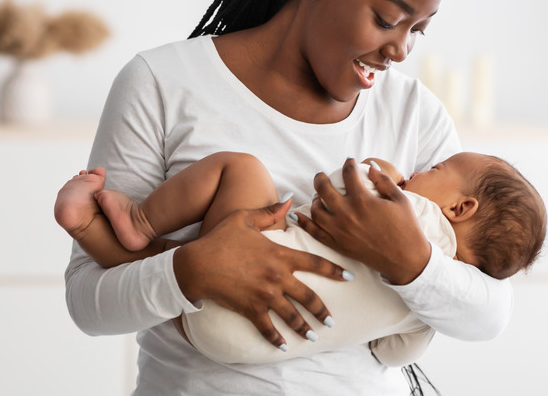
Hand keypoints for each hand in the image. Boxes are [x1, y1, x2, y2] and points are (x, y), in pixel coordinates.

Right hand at [173, 200, 349, 348]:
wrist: (197, 264)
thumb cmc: (220, 238)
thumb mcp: (245, 218)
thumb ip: (270, 212)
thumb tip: (290, 200)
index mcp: (280, 255)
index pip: (315, 263)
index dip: (335, 270)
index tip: (350, 277)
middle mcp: (277, 277)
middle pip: (308, 296)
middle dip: (322, 310)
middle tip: (332, 321)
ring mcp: (265, 295)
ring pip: (292, 316)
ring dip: (304, 328)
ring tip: (314, 336)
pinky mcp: (250, 309)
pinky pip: (267, 328)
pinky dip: (275, 339)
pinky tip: (283, 347)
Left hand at [294, 158, 430, 284]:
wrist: (405, 259)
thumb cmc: (406, 227)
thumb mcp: (400, 199)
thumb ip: (384, 181)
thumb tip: (370, 168)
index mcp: (362, 200)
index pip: (348, 174)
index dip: (348, 164)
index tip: (349, 161)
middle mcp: (347, 214)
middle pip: (323, 189)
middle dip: (321, 178)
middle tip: (322, 175)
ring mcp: (340, 231)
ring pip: (315, 210)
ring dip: (315, 199)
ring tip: (319, 196)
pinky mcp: (338, 245)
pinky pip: (315, 232)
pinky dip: (304, 223)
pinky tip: (298, 215)